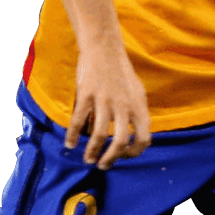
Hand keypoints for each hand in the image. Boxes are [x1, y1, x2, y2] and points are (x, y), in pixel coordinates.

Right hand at [64, 40, 151, 167]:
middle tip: (103, 166)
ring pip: (100, 134)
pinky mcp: (87, 94)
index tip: (123, 156)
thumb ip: (132, 115)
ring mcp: (105, 100)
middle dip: (112, 158)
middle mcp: (124, 105)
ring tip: (88, 160)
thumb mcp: (135, 93)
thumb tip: (123, 137)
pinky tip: (70, 144)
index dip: (134, 152)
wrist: (104, 48)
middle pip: (121, 141)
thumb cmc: (120, 72)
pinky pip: (79, 120)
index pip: (144, 138)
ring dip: (93, 151)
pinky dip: (73, 135)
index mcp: (139, 106)